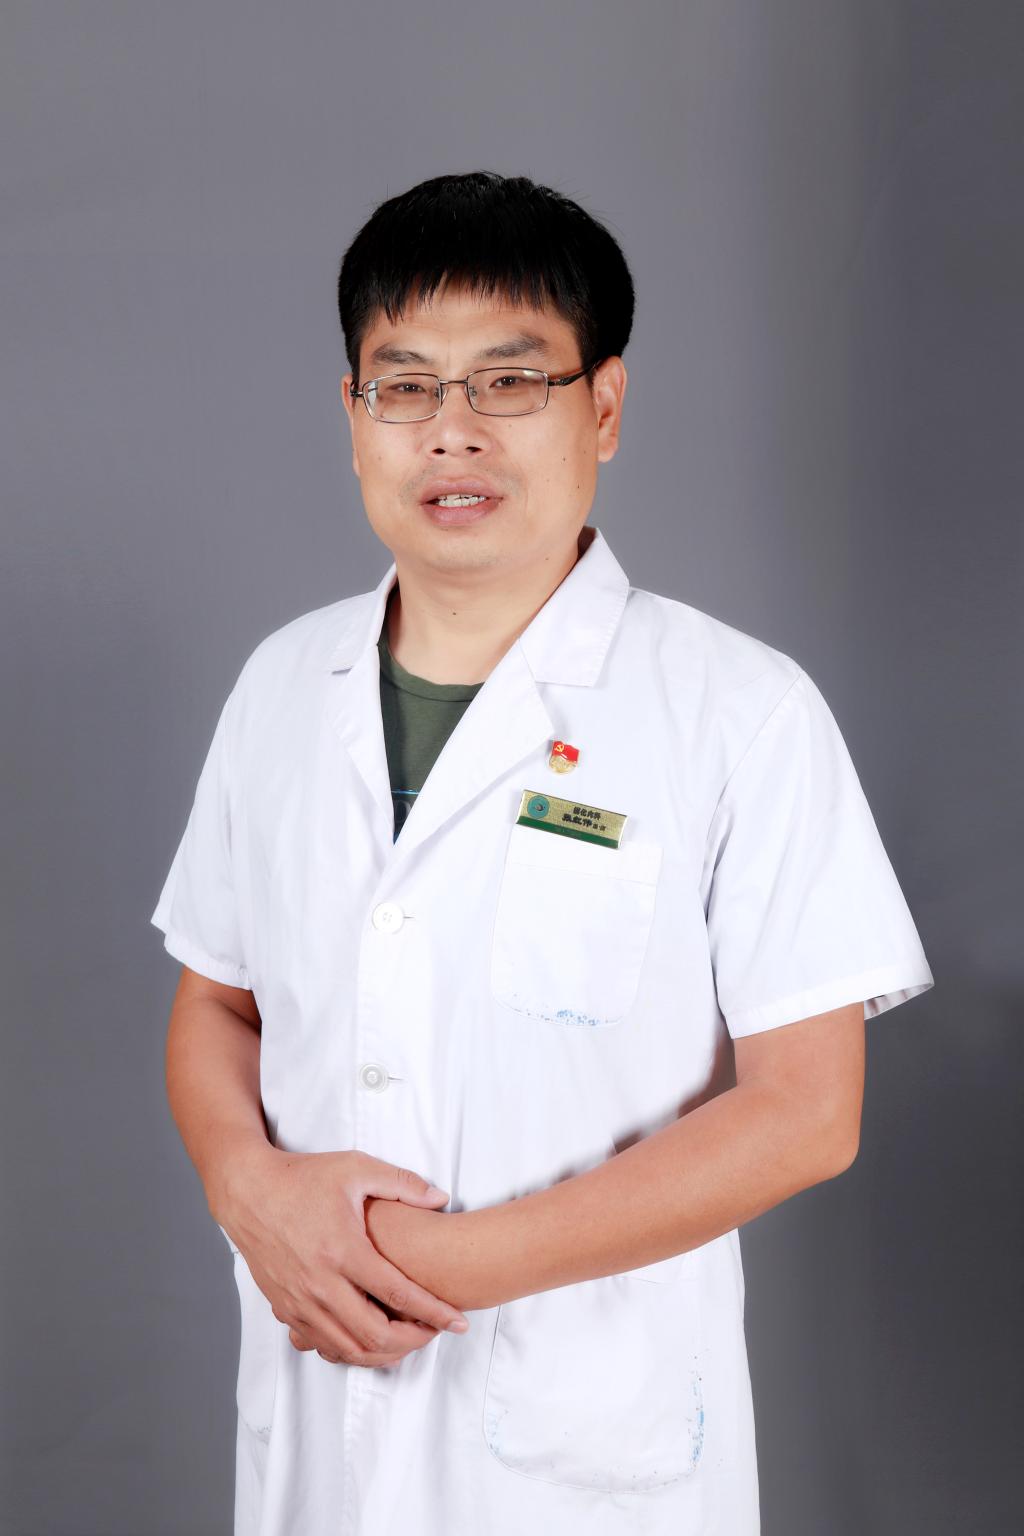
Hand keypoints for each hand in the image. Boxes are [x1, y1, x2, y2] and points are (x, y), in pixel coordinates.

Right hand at [219, 1146, 469, 1367]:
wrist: (247, 1191)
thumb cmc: (302, 1177)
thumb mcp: (355, 1168)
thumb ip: (402, 1183)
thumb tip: (442, 1198)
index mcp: (343, 1250)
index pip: (399, 1294)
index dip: (434, 1312)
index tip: (459, 1322)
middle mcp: (321, 1284)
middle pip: (376, 1334)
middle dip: (414, 1341)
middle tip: (436, 1332)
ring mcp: (300, 1302)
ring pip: (349, 1349)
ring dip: (385, 1353)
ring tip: (410, 1339)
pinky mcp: (286, 1309)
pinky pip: (323, 1345)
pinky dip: (352, 1351)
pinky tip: (370, 1340)